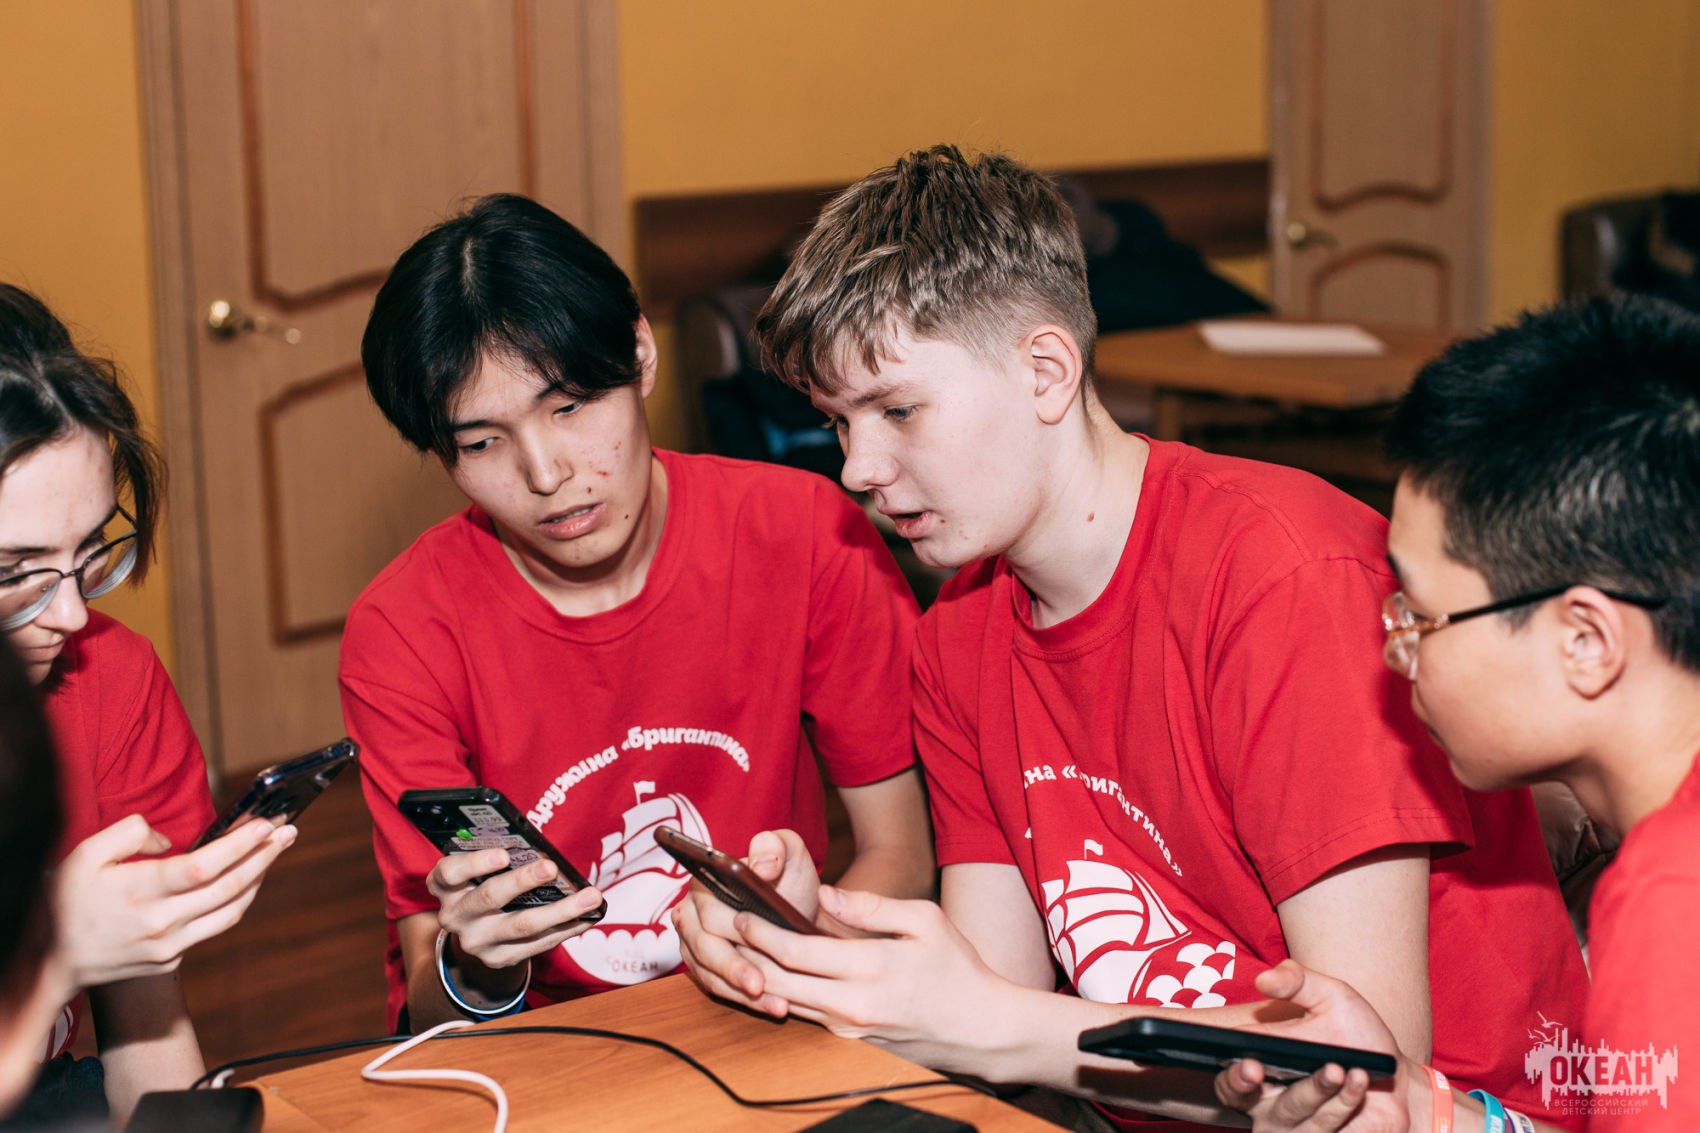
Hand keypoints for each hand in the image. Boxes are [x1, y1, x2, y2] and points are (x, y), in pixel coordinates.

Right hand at [55, 814, 293, 986]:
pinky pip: (216, 926)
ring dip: (259, 878)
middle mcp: (161, 923)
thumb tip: (169, 841)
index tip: (267, 823)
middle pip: (230, 886)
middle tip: (289, 830)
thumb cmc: (66, 902)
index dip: (241, 844)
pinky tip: (245, 879)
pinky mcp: (173, 959)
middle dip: (266, 855)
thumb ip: (129, 834)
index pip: (205, 866)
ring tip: (275, 850)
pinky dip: (236, 900)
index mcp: (140, 892)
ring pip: (232, 910)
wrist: (52, 963)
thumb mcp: (84, 855)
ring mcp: (170, 946)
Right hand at [428, 848, 603, 972]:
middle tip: (552, 867)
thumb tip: (540, 848)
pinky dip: (567, 929)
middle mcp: (456, 915)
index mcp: (446, 886)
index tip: (504, 854)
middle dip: (523, 881)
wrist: (474, 933)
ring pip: (522, 925)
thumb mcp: (476, 871)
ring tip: (590, 897)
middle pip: (489, 897)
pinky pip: (538, 944)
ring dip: (561, 910)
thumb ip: (496, 859)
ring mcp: (477, 941)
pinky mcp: (498, 958)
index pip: (451, 873)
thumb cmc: (481, 885)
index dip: (476, 863)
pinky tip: (588, 917)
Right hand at [673, 829, 822, 1010]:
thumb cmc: (788, 876)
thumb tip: (762, 865)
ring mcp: (696, 945)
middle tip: (760, 985)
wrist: (798, 906)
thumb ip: (773, 847)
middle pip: (705, 947)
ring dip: (741, 993)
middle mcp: (691, 914)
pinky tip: (773, 1007)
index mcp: (703, 882)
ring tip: (775, 1004)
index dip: (728, 931)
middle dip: (733, 968)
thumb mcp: (788, 851)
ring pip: (711, 974)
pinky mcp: (706, 969)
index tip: (752, 943)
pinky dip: (746, 1002)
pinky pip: (720, 989)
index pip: (707, 911)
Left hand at [730, 883, 1015, 1074]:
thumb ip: (871, 906)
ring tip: (737, 949)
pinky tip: (770, 973)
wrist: (981, 1030)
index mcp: (868, 969)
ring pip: (784, 1002)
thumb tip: (825, 893)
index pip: (794, 952)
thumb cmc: (958, 969)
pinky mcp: (850, 1040)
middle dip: (745, 956)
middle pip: (776, 983)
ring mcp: (848, 1028)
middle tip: (724, 931)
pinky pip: (804, 1014)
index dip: (761, 932)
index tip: (741, 913)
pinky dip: (780, 993)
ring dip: (756, 977)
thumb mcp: (925, 920)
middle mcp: (850, 1005)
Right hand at [1213, 960, 1418, 1131]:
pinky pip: (1328, 1128)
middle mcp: (1270, 1104)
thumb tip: (1263, 980)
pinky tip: (1358, 1080)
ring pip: (1295, 1116)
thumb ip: (1297, 981)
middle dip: (1246, 1087)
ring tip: (1338, 1067)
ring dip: (1315, 1090)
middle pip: (1244, 1103)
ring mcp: (1299, 1128)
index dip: (1232, 1073)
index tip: (1247, 1063)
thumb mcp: (1331, 997)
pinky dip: (1344, 1103)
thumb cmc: (1356, 1036)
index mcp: (1259, 1069)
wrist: (1399, 1079)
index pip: (1229, 1077)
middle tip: (1258, 1070)